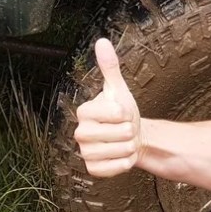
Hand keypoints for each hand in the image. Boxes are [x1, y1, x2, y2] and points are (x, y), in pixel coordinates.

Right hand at [73, 38, 141, 176]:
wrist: (128, 137)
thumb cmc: (122, 113)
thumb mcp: (118, 89)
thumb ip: (110, 67)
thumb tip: (102, 42)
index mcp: (84, 111)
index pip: (116, 113)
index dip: (126, 113)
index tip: (120, 113)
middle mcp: (80, 133)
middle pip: (120, 133)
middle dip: (130, 130)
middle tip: (123, 128)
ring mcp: (85, 152)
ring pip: (121, 150)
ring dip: (130, 146)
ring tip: (123, 140)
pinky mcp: (93, 169)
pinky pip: (118, 167)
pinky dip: (126, 162)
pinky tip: (120, 154)